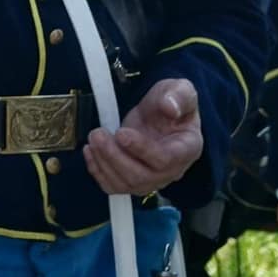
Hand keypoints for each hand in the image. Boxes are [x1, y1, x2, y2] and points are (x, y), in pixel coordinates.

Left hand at [83, 78, 202, 194]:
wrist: (160, 113)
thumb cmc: (171, 103)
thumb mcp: (179, 89)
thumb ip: (179, 96)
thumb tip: (170, 107)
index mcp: (187, 148)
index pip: (166, 159)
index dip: (142, 150)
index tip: (121, 133)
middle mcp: (172, 171)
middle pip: (142, 177)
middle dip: (115, 157)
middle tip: (97, 134)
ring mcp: (152, 179)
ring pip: (126, 184)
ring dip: (104, 163)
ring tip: (93, 138)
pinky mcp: (133, 181)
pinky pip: (114, 186)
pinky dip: (98, 172)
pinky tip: (90, 151)